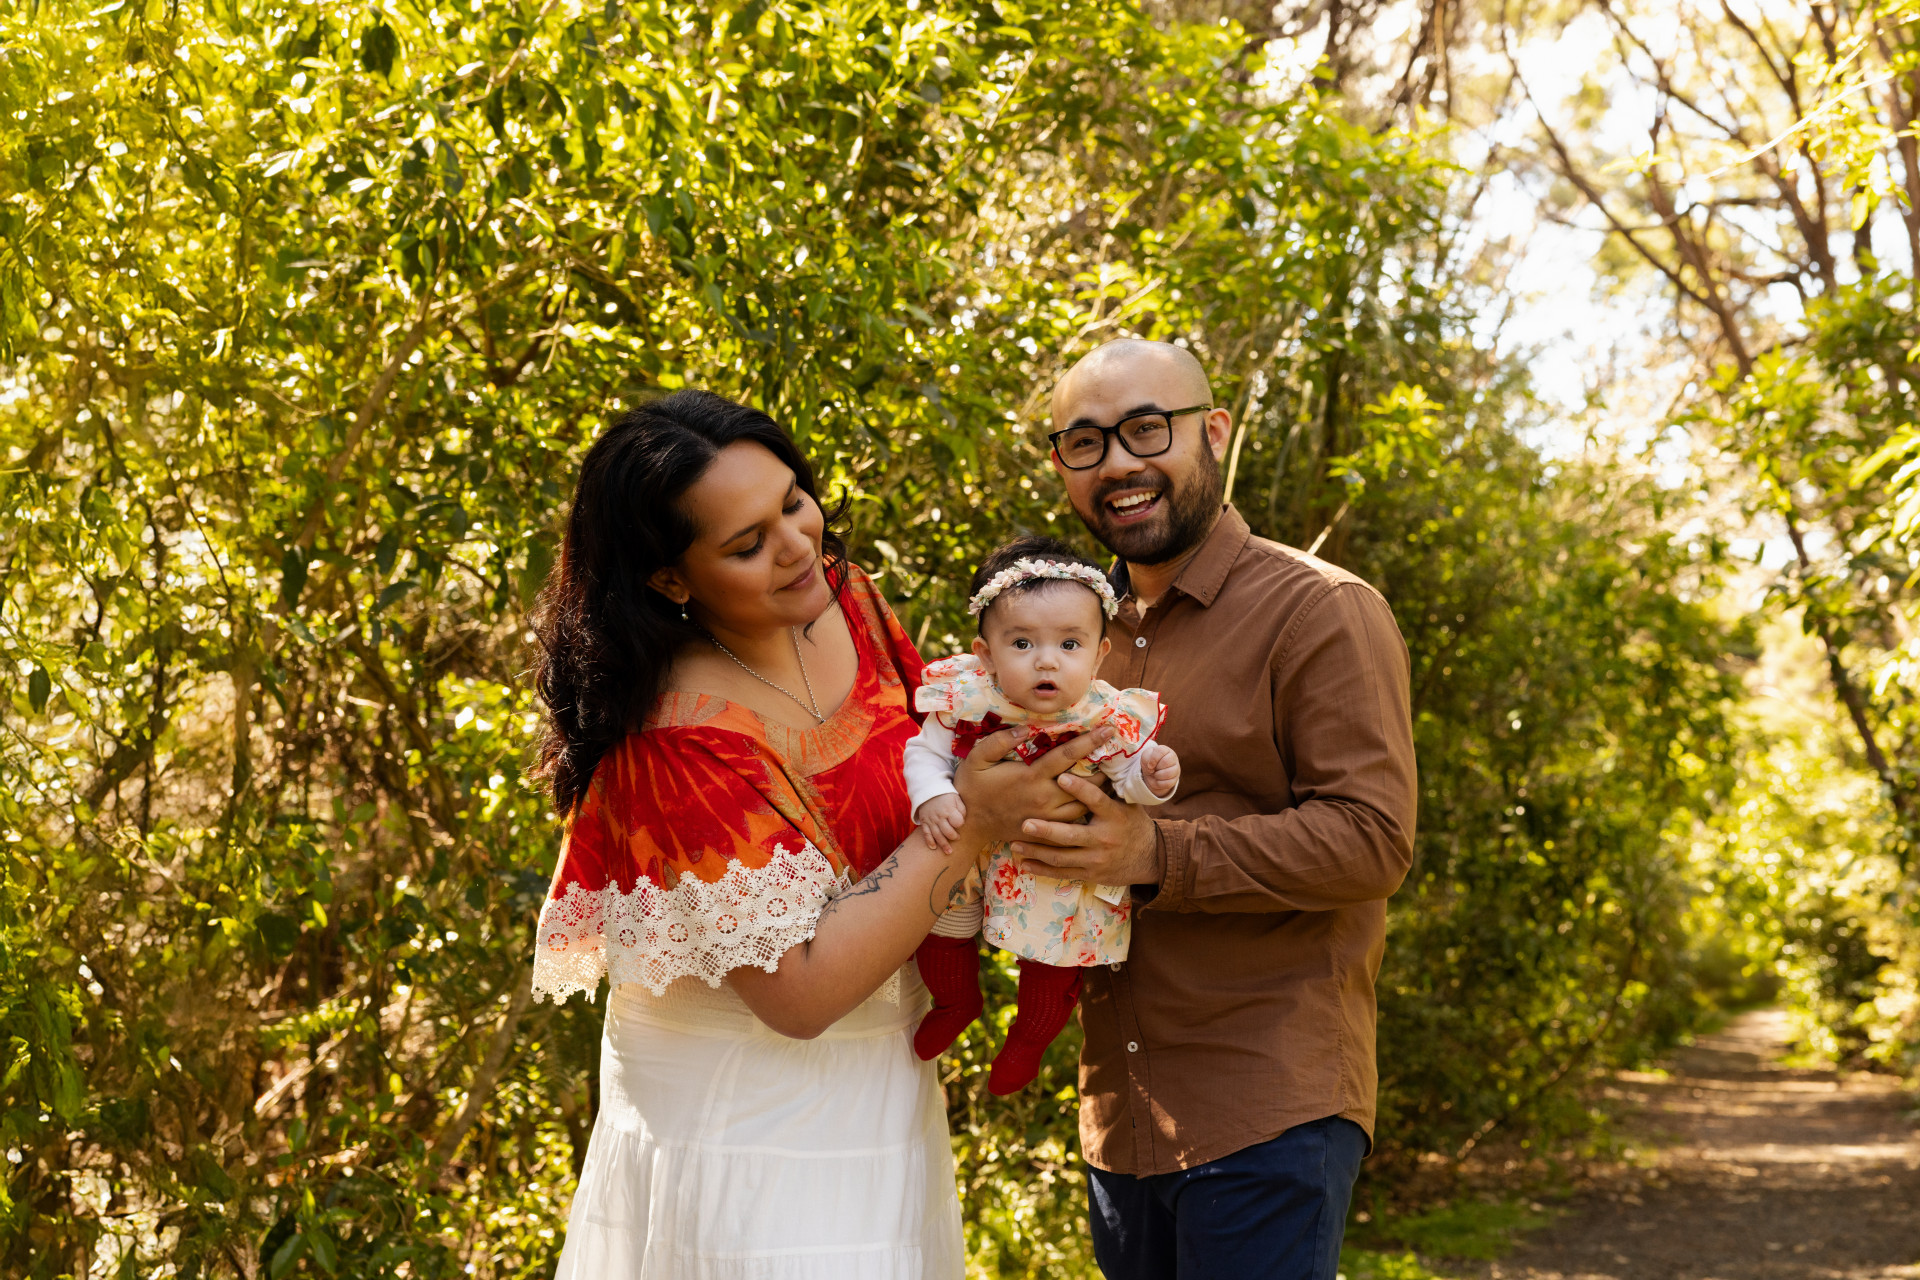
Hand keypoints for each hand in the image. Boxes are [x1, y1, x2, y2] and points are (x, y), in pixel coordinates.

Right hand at [915, 794, 966, 854]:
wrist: (928, 790)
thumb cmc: (945, 795)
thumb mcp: (956, 798)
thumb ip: (962, 809)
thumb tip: (964, 821)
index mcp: (949, 810)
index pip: (957, 822)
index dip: (960, 824)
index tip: (960, 825)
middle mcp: (940, 816)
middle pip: (947, 831)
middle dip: (953, 837)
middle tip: (957, 838)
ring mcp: (931, 820)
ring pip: (937, 835)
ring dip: (943, 844)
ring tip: (949, 852)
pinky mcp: (924, 822)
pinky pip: (926, 833)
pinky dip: (929, 841)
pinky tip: (933, 847)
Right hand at [952, 726, 1102, 842]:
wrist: (969, 825)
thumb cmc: (973, 788)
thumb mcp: (978, 759)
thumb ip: (1000, 741)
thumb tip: (1026, 727)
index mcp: (1031, 777)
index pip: (1067, 756)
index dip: (1090, 741)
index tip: (1109, 729)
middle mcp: (1044, 799)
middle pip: (1085, 782)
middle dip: (1104, 767)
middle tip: (1119, 753)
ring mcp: (1047, 818)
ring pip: (1084, 805)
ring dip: (1099, 790)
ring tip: (1111, 776)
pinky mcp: (1046, 831)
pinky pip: (1074, 822)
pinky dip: (1087, 810)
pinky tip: (1095, 801)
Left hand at [1012, 772, 1160, 888]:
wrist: (1150, 859)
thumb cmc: (1132, 823)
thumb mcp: (1128, 803)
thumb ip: (1110, 786)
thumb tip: (1096, 755)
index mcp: (1114, 816)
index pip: (1096, 800)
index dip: (1079, 788)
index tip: (1061, 776)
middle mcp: (1105, 838)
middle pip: (1072, 834)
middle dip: (1047, 831)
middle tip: (1025, 823)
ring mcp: (1096, 859)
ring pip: (1061, 857)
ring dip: (1036, 851)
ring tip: (1015, 843)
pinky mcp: (1090, 874)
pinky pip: (1062, 873)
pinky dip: (1042, 869)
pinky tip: (1024, 863)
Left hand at [1142, 743, 1180, 798]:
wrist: (1152, 773)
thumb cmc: (1149, 762)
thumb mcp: (1145, 757)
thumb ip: (1146, 758)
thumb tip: (1151, 768)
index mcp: (1166, 750)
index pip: (1161, 751)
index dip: (1153, 759)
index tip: (1149, 764)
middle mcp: (1173, 758)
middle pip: (1166, 762)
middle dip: (1156, 767)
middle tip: (1153, 769)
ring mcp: (1176, 769)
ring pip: (1168, 773)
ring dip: (1157, 775)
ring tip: (1155, 774)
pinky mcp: (1175, 780)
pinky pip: (1167, 783)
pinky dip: (1159, 783)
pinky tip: (1158, 780)